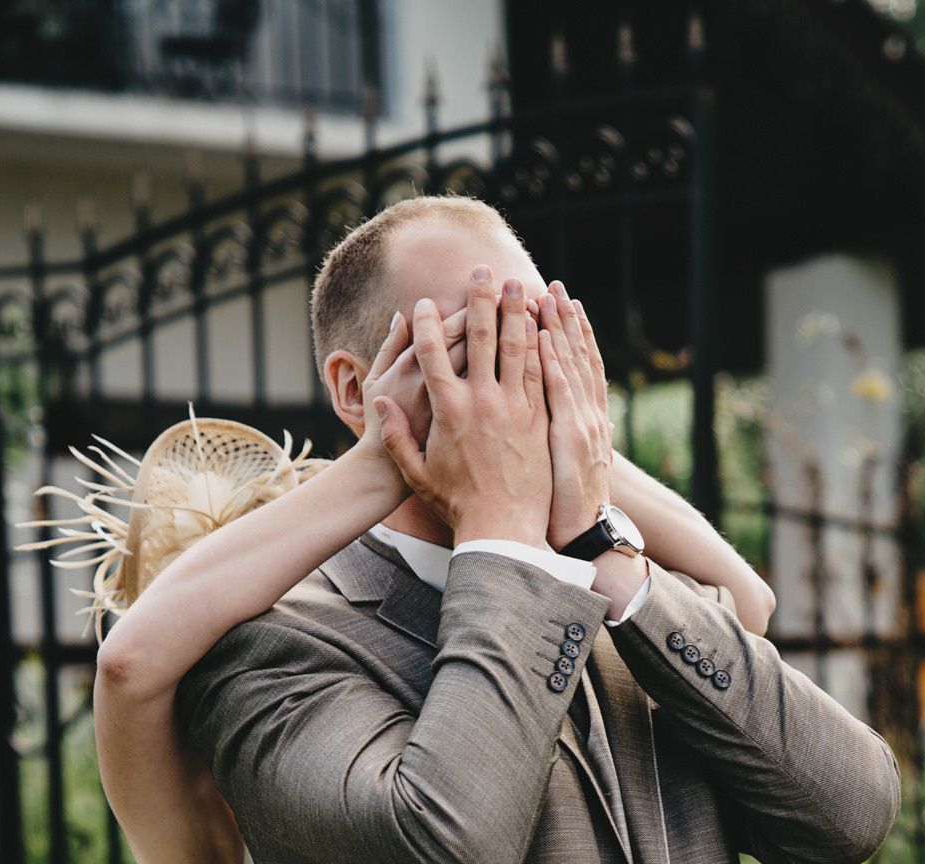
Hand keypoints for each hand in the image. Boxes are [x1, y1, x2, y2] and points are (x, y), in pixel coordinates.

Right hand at [374, 269, 551, 546]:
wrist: (502, 530)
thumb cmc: (457, 504)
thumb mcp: (417, 472)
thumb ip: (397, 437)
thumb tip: (380, 405)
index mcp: (447, 411)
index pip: (431, 353)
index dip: (427, 323)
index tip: (424, 302)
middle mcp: (481, 402)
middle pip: (479, 337)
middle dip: (480, 299)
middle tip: (483, 271)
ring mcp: (514, 408)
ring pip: (516, 348)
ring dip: (517, 312)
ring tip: (520, 285)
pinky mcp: (539, 419)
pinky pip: (539, 373)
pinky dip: (540, 345)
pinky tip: (544, 325)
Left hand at [537, 284, 612, 551]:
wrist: (586, 539)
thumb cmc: (569, 510)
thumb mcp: (574, 469)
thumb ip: (571, 439)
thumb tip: (572, 423)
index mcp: (588, 422)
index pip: (582, 369)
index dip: (575, 336)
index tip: (564, 306)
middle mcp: (589, 417)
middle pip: (579, 359)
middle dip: (568, 321)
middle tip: (555, 286)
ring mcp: (583, 425)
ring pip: (572, 367)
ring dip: (562, 329)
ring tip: (550, 295)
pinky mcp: (571, 439)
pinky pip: (559, 393)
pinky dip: (555, 362)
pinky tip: (545, 336)